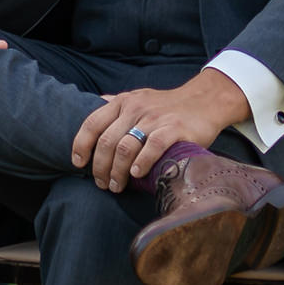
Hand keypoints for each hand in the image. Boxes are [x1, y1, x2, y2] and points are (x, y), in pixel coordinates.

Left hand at [72, 71, 252, 191]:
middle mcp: (135, 109)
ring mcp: (155, 119)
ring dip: (117, 171)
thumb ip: (116, 105)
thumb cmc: (167, 105)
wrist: (205, 100)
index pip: (92, 123)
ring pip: (125, 147)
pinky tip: (137, 175)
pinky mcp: (175, 129)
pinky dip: (141, 163)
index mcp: (123, 102)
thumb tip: (92, 105)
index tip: (78, 163)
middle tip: (102, 184)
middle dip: (100, 167)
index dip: (80, 145)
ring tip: (117, 186)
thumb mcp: (139, 98)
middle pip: (106, 141)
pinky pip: (152, 147)